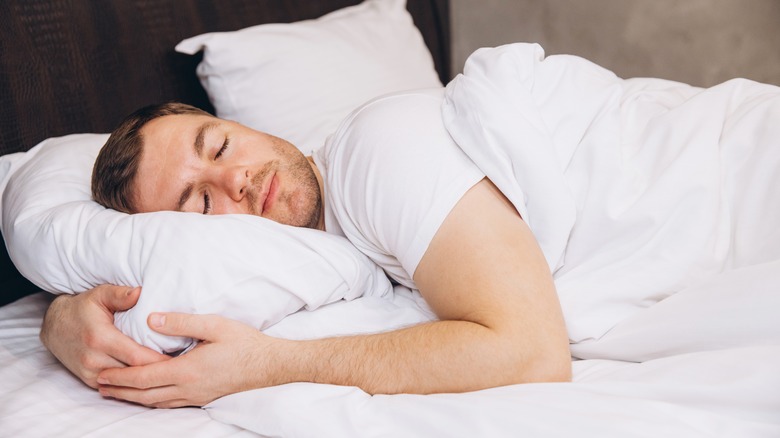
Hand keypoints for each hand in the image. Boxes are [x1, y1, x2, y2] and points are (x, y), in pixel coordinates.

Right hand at [39, 285, 168, 387]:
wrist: (54, 326)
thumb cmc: (82, 308)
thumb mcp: (100, 294)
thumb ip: (121, 294)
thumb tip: (140, 291)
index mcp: (101, 338)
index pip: (137, 356)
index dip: (160, 360)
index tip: (181, 359)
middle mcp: (94, 359)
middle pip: (135, 372)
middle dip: (159, 372)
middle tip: (183, 369)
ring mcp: (90, 372)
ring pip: (127, 383)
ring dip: (147, 379)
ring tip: (171, 375)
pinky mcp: (89, 380)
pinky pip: (117, 386)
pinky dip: (133, 384)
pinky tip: (151, 379)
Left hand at [97, 312, 279, 407]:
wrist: (270, 365)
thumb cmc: (245, 343)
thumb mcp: (214, 325)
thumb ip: (182, 322)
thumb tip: (152, 319)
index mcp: (187, 370)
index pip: (145, 376)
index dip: (121, 376)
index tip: (102, 373)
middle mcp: (188, 388)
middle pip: (145, 394)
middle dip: (121, 390)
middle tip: (100, 385)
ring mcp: (196, 396)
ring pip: (156, 403)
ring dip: (134, 398)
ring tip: (117, 392)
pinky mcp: (204, 398)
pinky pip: (170, 404)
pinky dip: (152, 401)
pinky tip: (149, 397)